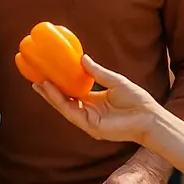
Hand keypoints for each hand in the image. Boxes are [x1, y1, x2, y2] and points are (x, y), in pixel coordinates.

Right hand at [33, 55, 160, 144]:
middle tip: (34, 78)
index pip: (71, 93)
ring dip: (50, 95)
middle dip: (48, 91)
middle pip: (63, 101)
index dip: (59, 85)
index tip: (47, 73)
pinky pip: (70, 112)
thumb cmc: (137, 100)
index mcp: (93, 101)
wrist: (148, 117)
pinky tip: (51, 90)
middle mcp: (88, 111)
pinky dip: (60, 101)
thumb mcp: (115, 81)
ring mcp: (88, 120)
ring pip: (64, 107)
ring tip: (38, 82)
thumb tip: (82, 58)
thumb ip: (98, 72)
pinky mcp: (90, 126)